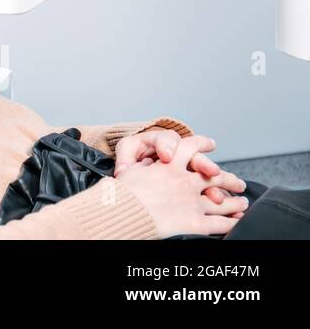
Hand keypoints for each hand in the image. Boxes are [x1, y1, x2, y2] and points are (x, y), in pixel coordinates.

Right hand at [115, 135, 248, 237]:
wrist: (122, 212)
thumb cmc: (123, 193)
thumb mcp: (129, 170)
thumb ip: (145, 165)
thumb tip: (150, 162)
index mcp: (169, 165)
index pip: (190, 147)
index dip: (202, 143)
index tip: (211, 143)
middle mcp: (184, 181)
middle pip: (214, 175)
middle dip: (229, 179)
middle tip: (239, 183)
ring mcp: (192, 201)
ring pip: (221, 199)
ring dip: (235, 202)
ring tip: (243, 202)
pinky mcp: (195, 222)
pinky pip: (219, 223)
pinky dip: (231, 222)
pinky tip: (237, 222)